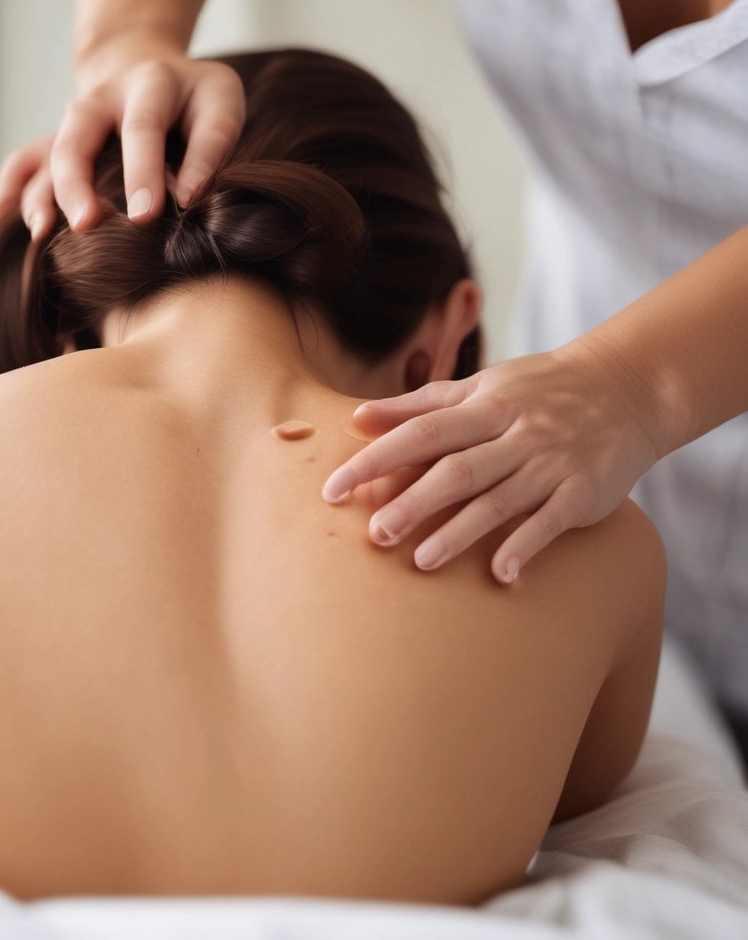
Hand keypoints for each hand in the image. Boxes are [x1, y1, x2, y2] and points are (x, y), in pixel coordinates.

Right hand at [0, 34, 245, 239]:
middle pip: (78, 139)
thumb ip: (210, 148)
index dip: (143, 173)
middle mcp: (102, 101)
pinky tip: (9, 219)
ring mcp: (74, 123)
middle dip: (79, 184)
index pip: (143, 129)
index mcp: (150, 84)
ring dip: (43, 195)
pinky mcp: (57, 144)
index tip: (145, 216)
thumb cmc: (195, 101)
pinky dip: (14, 189)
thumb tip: (188, 200)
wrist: (146, 69)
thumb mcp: (220, 104)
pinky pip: (25, 163)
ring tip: (42, 233)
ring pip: (49, 156)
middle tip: (87, 225)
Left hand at [321, 340, 663, 582]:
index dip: (375, 459)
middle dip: (413, 503)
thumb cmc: (538, 391)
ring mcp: (550, 463)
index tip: (334, 489)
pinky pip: (550, 522)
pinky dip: (526, 546)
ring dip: (460, 532)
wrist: (626, 388)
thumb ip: (419, 405)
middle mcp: (514, 434)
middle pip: (456, 470)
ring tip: (423, 562)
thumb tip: (357, 418)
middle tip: (375, 535)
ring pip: (499, 500)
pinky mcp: (581, 492)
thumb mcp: (480, 386)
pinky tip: (501, 575)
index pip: (419, 433)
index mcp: (484, 406)